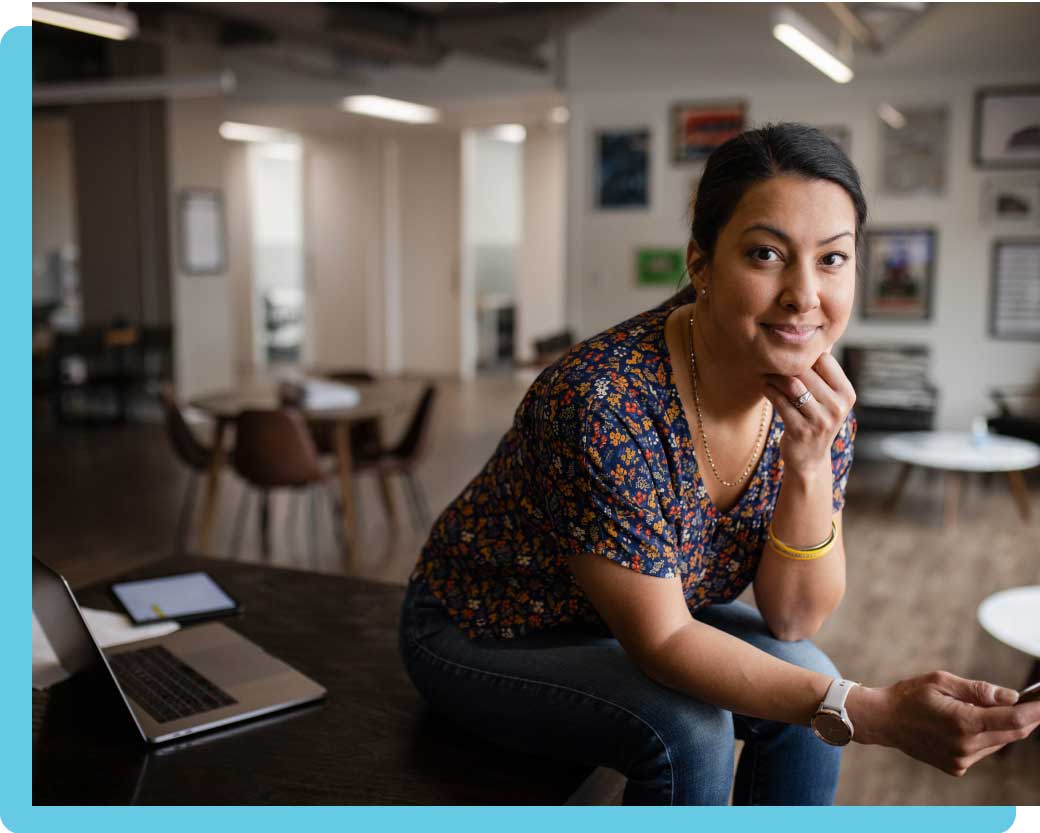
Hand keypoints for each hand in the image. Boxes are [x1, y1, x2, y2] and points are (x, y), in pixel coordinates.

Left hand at [762, 351, 855, 476]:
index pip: (826, 361)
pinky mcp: (800, 430)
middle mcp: (837, 407)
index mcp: (847, 394)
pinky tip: (765, 386)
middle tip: (770, 358)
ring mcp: (820, 420)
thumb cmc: (816, 420)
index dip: (806, 354)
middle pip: (807, 371)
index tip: (790, 352)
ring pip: (793, 385)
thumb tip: (816, 339)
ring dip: (775, 376)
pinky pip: (780, 402)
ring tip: (766, 372)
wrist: (810, 459)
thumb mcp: (829, 399)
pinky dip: (769, 391)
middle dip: (786, 364)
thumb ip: (824, 374)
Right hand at [848, 671, 1039, 775]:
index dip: (1036, 710)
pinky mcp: (956, 767)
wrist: (882, 721)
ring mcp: (961, 760)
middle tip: (1036, 701)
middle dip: (1028, 717)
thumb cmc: (909, 695)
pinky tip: (974, 722)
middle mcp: (965, 746)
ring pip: (999, 742)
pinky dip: (988, 735)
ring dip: (1005, 726)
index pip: (1014, 720)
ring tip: (1002, 707)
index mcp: (963, 723)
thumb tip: (1012, 696)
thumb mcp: (941, 680)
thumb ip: (979, 690)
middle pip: (1012, 734)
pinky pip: (984, 750)